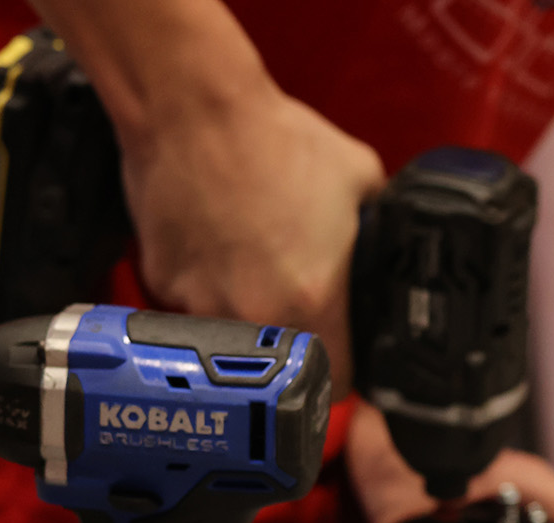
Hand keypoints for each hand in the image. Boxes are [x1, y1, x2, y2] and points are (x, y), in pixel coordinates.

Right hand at [117, 78, 381, 393]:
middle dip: (293, 340)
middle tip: (295, 295)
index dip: (344, 369)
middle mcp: (255, 315)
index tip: (342, 352)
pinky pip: (191, 304)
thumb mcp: (361, 179)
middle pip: (281, 364)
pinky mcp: (162, 285)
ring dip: (247, 314)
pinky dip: (205, 284)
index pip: (337, 381)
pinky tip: (215, 242)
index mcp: (313, 300)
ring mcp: (201, 304)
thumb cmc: (273, 139)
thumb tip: (390, 248)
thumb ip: (381, 229)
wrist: (194, 110)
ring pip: (233, 337)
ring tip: (251, 261)